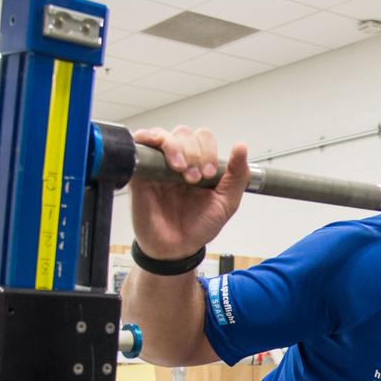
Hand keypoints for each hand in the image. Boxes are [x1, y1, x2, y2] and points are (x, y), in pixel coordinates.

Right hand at [130, 126, 248, 259]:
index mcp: (199, 164)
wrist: (176, 247)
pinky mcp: (139, 172)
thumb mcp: (226, 202)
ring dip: (175, 148)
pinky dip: (148, 139)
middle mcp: (178, 160)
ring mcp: (157, 164)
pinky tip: (160, 156)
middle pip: (184, 132)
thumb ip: (237, 175)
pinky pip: (139, 144)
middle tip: (194, 178)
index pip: (203, 138)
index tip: (209, 175)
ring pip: (163, 135)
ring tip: (180, 171)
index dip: (208, 150)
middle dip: (194, 152)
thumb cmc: (199, 226)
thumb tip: (241, 147)